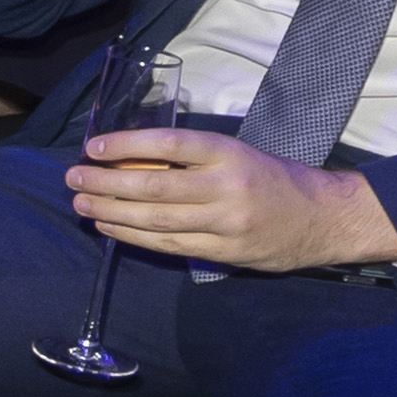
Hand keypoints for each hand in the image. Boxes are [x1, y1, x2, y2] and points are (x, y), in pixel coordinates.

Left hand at [66, 127, 396, 273]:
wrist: (323, 219)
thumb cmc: (274, 179)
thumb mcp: (239, 154)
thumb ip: (193, 158)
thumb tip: (131, 158)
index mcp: (230, 153)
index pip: (169, 144)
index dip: (126, 144)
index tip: (94, 147)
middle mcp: (226, 187)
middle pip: (154, 185)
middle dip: (107, 182)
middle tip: (74, 177)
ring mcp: (224, 224)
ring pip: (156, 219)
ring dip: (111, 211)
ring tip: (82, 202)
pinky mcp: (222, 252)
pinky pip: (168, 244)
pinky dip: (133, 236)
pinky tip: (109, 226)